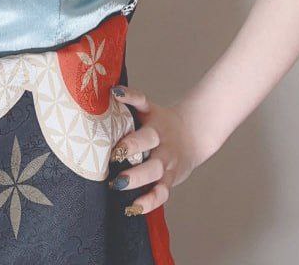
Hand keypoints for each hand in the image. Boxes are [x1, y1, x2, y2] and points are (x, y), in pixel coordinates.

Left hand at [107, 86, 209, 215]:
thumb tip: (105, 90)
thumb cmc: (159, 122)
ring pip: (154, 169)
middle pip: (148, 139)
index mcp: (153, 117)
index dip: (129, 97)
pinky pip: (161, 193)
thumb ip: (129, 102)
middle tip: (113, 153)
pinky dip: (149, 202)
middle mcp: (161, 138)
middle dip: (131, 146)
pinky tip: (133, 208)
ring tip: (118, 183)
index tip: (114, 95)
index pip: (142, 102)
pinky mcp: (170, 179)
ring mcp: (167, 160)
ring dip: (137, 177)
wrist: (193, 134)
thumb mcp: (148, 108)